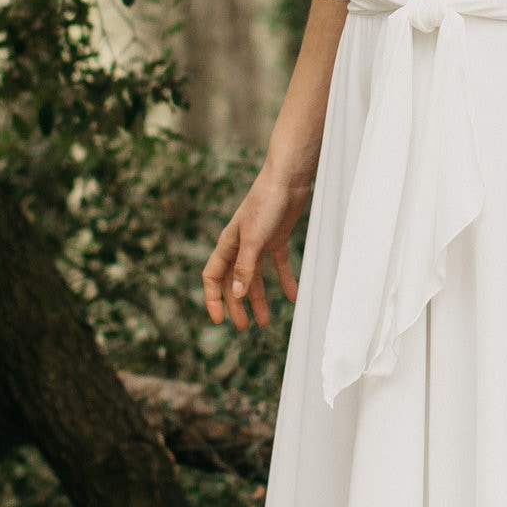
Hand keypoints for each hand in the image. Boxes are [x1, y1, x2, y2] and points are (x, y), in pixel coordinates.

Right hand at [203, 162, 314, 329]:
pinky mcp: (277, 238)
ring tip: (265, 321)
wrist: (288, 179)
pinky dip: (285, 280)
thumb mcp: (254, 238)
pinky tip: (293, 296)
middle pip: (233, 281)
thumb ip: (245, 267)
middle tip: (244, 327)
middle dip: (237, 305)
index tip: (219, 321)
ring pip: (255, 277)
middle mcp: (240, 245)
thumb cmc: (266, 203)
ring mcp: (259, 242)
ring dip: (259, 298)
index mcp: (228, 244)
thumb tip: (236, 294)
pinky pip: (278, 265)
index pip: (212, 277)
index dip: (213, 299)